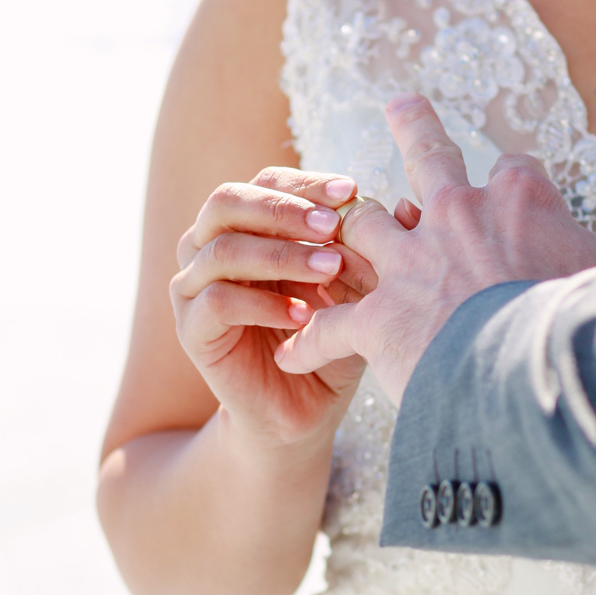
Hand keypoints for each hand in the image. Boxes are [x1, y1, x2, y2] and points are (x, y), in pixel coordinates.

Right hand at [171, 166, 375, 450]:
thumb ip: (369, 250)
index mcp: (245, 225)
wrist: (302, 412)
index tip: (351, 190)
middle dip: (284, 209)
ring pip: (222, 249)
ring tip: (328, 270)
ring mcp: (192, 287)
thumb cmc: (329, 340)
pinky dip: (263, 303)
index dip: (305, 183)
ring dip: (280, 255)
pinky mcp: (191, 330)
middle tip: (332, 226)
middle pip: (227, 201)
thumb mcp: (356, 289)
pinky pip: (217, 301)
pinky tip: (303, 316)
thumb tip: (404, 208)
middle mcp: (208, 246)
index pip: (265, 182)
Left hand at [273, 95, 595, 404]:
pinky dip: (312, 339)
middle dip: (413, 129)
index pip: (514, 172)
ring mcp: (413, 265)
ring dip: (347, 231)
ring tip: (321, 232)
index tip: (514, 192)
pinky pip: (331, 324)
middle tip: (400, 105)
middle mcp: (459, 216)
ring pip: (364, 225)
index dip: (512, 185)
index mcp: (523, 200)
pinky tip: (293, 353)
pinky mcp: (381, 319)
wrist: (549, 374)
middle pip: (428, 159)